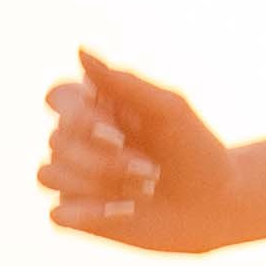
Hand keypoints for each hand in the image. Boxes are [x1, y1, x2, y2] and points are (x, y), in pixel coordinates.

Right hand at [43, 47, 233, 248]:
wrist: (217, 206)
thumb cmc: (197, 152)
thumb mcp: (169, 111)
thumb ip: (124, 82)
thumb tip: (80, 50)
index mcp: (97, 107)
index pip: (57, 98)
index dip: (79, 118)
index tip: (118, 131)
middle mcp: (80, 140)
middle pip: (56, 140)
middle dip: (103, 159)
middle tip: (150, 170)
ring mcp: (75, 178)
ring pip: (48, 174)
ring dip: (96, 184)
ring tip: (142, 193)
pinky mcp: (79, 215)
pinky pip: (58, 213)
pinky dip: (89, 213)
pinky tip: (124, 212)